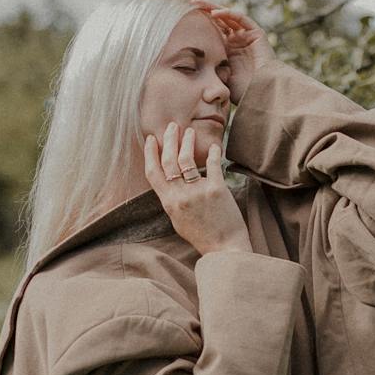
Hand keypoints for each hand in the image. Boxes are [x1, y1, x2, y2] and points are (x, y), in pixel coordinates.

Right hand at [143, 119, 249, 256]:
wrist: (225, 248)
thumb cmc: (202, 236)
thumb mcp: (178, 220)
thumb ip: (172, 200)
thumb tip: (169, 182)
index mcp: (168, 203)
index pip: (152, 173)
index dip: (150, 154)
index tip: (150, 139)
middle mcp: (180, 196)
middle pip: (168, 161)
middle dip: (168, 140)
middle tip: (172, 126)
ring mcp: (198, 192)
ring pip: (186, 159)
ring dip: (187, 142)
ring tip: (190, 132)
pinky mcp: (217, 190)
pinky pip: (213, 164)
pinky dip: (213, 153)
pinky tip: (215, 146)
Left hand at [184, 0, 275, 105]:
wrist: (262, 93)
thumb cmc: (242, 90)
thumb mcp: (219, 77)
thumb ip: (207, 68)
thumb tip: (185, 69)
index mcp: (227, 50)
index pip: (211, 30)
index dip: (198, 21)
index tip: (180, 15)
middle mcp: (236, 40)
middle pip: (217, 20)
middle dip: (202, 9)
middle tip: (187, 0)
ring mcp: (246, 35)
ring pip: (227, 15)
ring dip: (211, 7)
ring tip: (195, 2)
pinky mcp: (256, 33)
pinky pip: (241, 18)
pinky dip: (228, 14)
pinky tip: (214, 13)